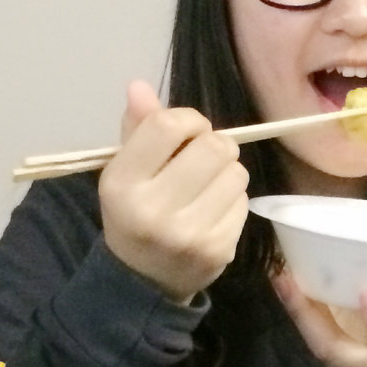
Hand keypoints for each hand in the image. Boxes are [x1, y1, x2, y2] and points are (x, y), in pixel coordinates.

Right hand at [99, 82, 248, 302]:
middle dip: (215, 143)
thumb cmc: (135, 213)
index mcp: (122, 183)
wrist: (144, 280)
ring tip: (206, 185)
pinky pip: (244, 201)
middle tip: (203, 156)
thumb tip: (140, 85)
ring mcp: (189, 234)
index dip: (189, 119)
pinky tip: (212, 210)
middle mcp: (153, 209)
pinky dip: (233, 198)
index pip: (169, 125)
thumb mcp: (124, 171)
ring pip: (236, 172)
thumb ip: (137, 128)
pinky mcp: (218, 250)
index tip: (187, 131)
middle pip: (214, 146)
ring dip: (227, 171)